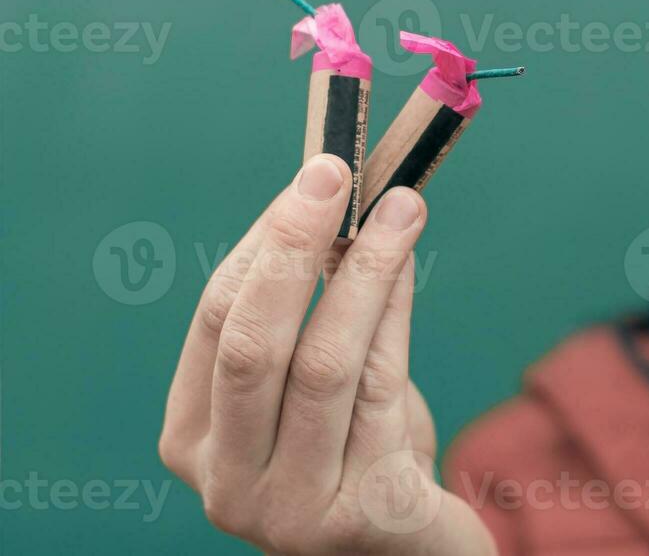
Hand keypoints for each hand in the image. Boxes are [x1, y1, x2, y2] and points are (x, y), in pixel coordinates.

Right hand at [159, 155, 495, 554]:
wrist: (407, 546)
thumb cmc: (356, 447)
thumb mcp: (317, 380)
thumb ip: (313, 310)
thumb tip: (338, 197)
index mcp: (193, 438)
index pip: (216, 321)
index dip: (266, 242)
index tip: (314, 177)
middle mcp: (226, 483)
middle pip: (251, 345)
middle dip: (295, 248)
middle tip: (338, 176)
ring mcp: (289, 509)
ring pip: (325, 364)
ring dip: (367, 270)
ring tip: (402, 207)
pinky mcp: (363, 516)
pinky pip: (383, 392)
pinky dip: (397, 316)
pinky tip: (409, 268)